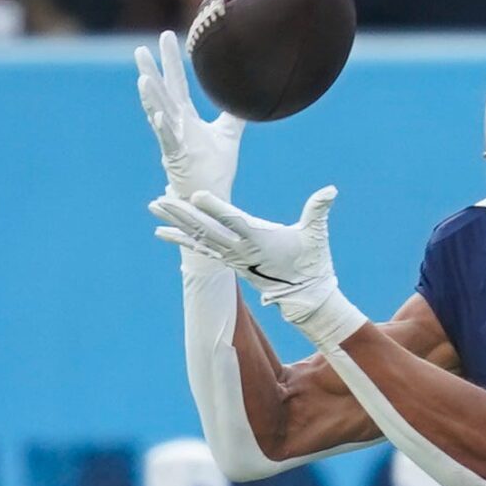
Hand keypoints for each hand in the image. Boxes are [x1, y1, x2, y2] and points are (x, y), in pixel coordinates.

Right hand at [135, 31, 244, 206]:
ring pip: (159, 114)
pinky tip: (159, 113)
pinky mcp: (177, 158)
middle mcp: (176, 126)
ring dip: (151, 97)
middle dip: (152, 71)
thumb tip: (246, 96)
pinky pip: (169, 140)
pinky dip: (164, 127)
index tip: (165, 35)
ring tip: (142, 78)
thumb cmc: (216, 170)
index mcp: (186, 119)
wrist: (212, 197)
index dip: (171, 61)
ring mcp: (174, 141)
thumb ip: (234, 115)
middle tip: (139, 48)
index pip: (177, 84)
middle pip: (162, 94)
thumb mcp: (228, 136)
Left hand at [150, 186, 363, 347]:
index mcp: (259, 239)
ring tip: (154, 206)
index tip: (195, 194)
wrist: (305, 295)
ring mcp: (232, 257)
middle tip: (159, 200)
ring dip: (175, 222)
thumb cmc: (312, 262)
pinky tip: (162, 232)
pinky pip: (200, 249)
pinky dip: (181, 239)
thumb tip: (331, 190)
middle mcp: (240, 249)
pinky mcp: (229, 261)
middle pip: (206, 228)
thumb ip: (318, 210)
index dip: (214, 207)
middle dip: (182, 213)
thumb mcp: (316, 235)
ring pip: (198, 237)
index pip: (233, 220)